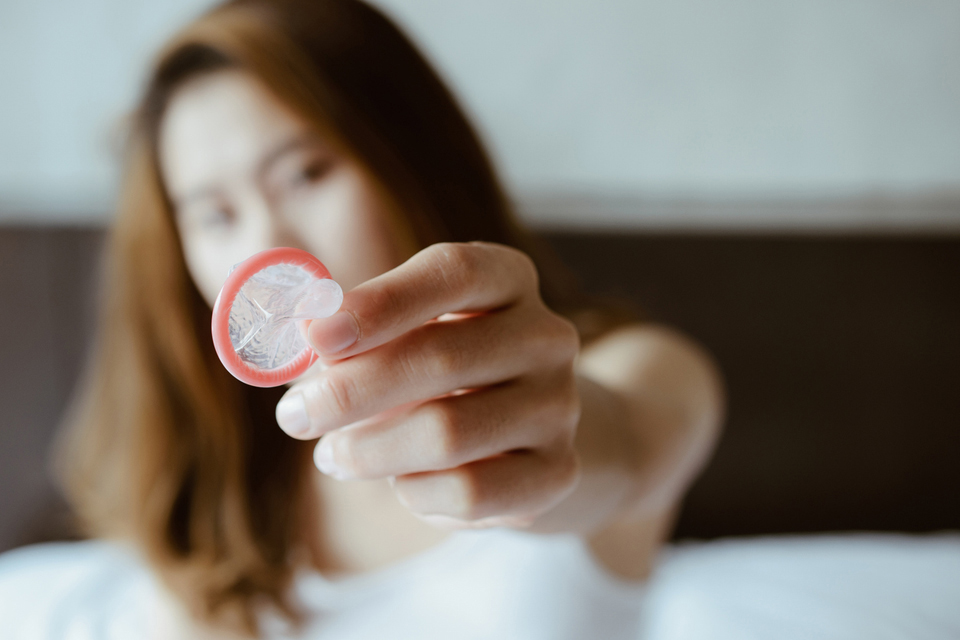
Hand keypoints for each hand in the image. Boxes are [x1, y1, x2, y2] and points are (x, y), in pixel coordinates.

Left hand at [275, 242, 580, 527]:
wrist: (524, 433)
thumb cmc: (441, 372)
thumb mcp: (403, 333)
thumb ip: (349, 334)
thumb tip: (289, 344)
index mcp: (507, 278)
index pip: (453, 273)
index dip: (380, 303)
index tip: (313, 335)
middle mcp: (545, 336)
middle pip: (441, 358)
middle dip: (349, 392)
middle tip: (294, 415)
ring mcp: (559, 405)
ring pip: (448, 434)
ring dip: (369, 451)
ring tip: (332, 455)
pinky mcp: (558, 470)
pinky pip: (471, 492)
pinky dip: (415, 493)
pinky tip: (400, 483)